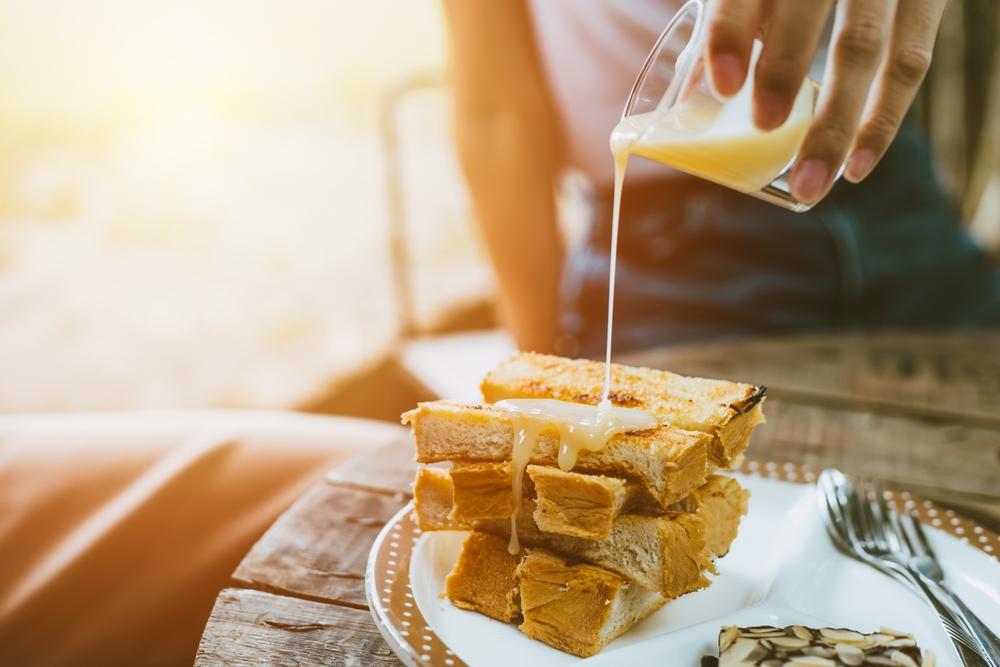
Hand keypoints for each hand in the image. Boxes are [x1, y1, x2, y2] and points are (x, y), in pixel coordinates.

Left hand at [705, 0, 948, 204]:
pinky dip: (882, 121)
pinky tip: (856, 167)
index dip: (732, 32)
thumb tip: (691, 99)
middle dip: (785, 66)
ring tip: (809, 181)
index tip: (723, 86)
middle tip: (764, 125)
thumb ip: (729, 25)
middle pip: (808, 7)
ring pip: (865, 46)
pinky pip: (911, 63)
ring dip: (836, 120)